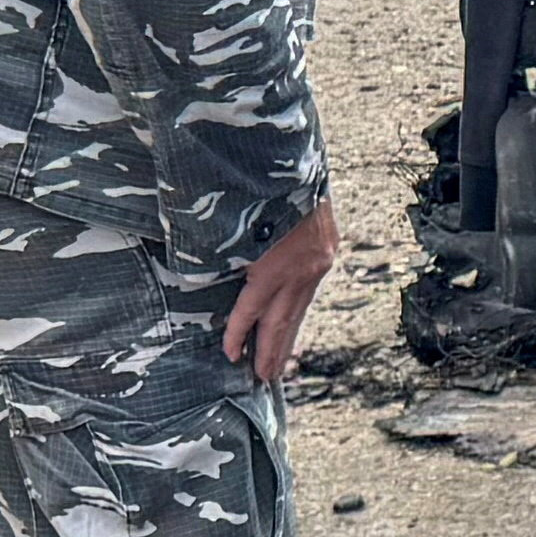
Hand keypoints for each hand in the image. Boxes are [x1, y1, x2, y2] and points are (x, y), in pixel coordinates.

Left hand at [222, 200, 337, 387]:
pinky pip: (308, 290)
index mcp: (273, 264)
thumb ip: (223, 253)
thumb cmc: (257, 184)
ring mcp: (318, 260)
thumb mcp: (233, 222)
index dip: (239, 333)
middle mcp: (300, 267)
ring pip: (299, 309)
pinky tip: (293, 323)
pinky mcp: (327, 249)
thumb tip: (207, 276)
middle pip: (282, 320)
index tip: (230, 356)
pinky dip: (298, 311)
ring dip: (287, 339)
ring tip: (279, 365)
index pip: (251, 309)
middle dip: (271, 351)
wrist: (299, 157)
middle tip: (264, 378)